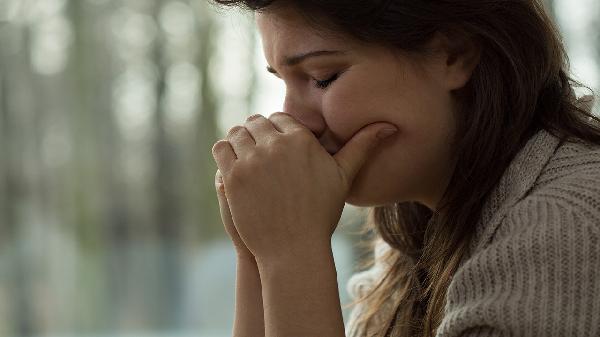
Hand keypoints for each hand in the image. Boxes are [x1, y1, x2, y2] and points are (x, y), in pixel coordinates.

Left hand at [211, 112, 396, 260]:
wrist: (292, 249)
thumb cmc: (321, 213)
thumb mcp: (344, 177)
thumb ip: (362, 147)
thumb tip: (390, 126)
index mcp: (302, 140)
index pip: (280, 118)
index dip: (277, 130)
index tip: (277, 145)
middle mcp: (275, 145)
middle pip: (256, 122)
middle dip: (257, 133)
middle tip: (260, 151)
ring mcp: (251, 160)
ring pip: (237, 132)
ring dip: (239, 140)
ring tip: (247, 156)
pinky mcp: (232, 176)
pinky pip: (221, 148)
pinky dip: (225, 152)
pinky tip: (233, 164)